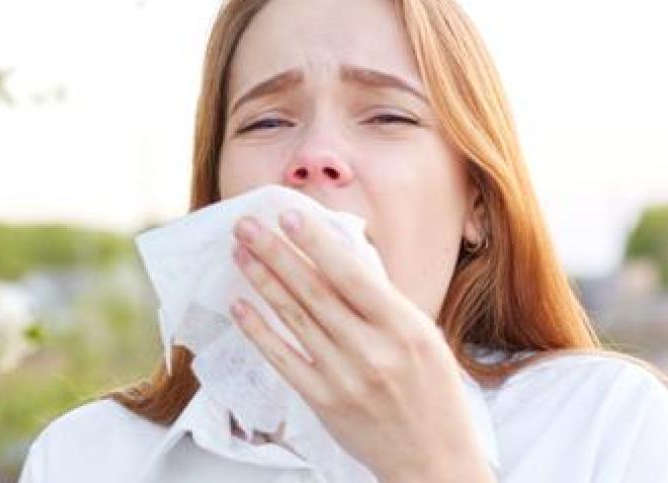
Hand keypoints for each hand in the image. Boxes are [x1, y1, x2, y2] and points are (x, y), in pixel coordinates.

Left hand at [228, 207, 494, 482]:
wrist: (434, 460)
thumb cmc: (432, 391)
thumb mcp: (423, 337)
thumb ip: (382, 301)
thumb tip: (335, 255)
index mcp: (404, 328)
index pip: (352, 276)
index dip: (316, 243)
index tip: (288, 215)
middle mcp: (373, 351)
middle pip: (314, 292)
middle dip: (276, 253)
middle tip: (246, 225)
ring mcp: (345, 378)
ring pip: (294, 319)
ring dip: (263, 282)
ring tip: (240, 252)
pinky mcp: (323, 401)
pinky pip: (282, 359)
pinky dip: (258, 331)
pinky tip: (239, 305)